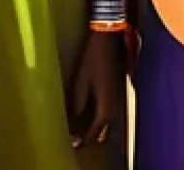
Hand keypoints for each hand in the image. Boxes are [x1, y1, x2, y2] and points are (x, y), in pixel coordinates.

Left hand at [68, 31, 122, 148]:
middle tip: (70, 133)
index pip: (92, 134)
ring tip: (73, 124)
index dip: (80, 139)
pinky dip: (92, 116)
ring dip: (88, 125)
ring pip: (101, 123)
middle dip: (85, 134)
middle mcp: (113, 111)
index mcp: (105, 110)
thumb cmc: (92, 62)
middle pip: (98, 131)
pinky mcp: (112, 95)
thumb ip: (77, 108)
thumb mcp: (81, 85)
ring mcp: (114, 102)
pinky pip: (102, 113)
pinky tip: (82, 112)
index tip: (69, 141)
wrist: (107, 42)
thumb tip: (72, 127)